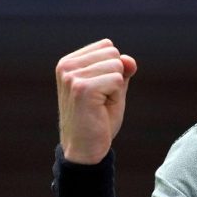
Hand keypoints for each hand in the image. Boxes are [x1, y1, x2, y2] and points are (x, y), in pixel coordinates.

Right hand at [56, 39, 137, 163]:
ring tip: (99, 105)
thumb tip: (129, 60)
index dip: (113, 70)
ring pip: (116, 66)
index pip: (107, 47)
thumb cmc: (97, 119)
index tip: (99, 91)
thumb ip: (121, 70)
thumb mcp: (112, 89)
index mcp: (69, 62)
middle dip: (115, 78)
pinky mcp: (82, 88)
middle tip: (101, 101)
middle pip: (113, 54)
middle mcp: (66, 66)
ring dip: (115, 89)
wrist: (85, 150)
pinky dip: (115, 97)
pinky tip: (99, 110)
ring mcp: (72, 76)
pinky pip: (117, 80)